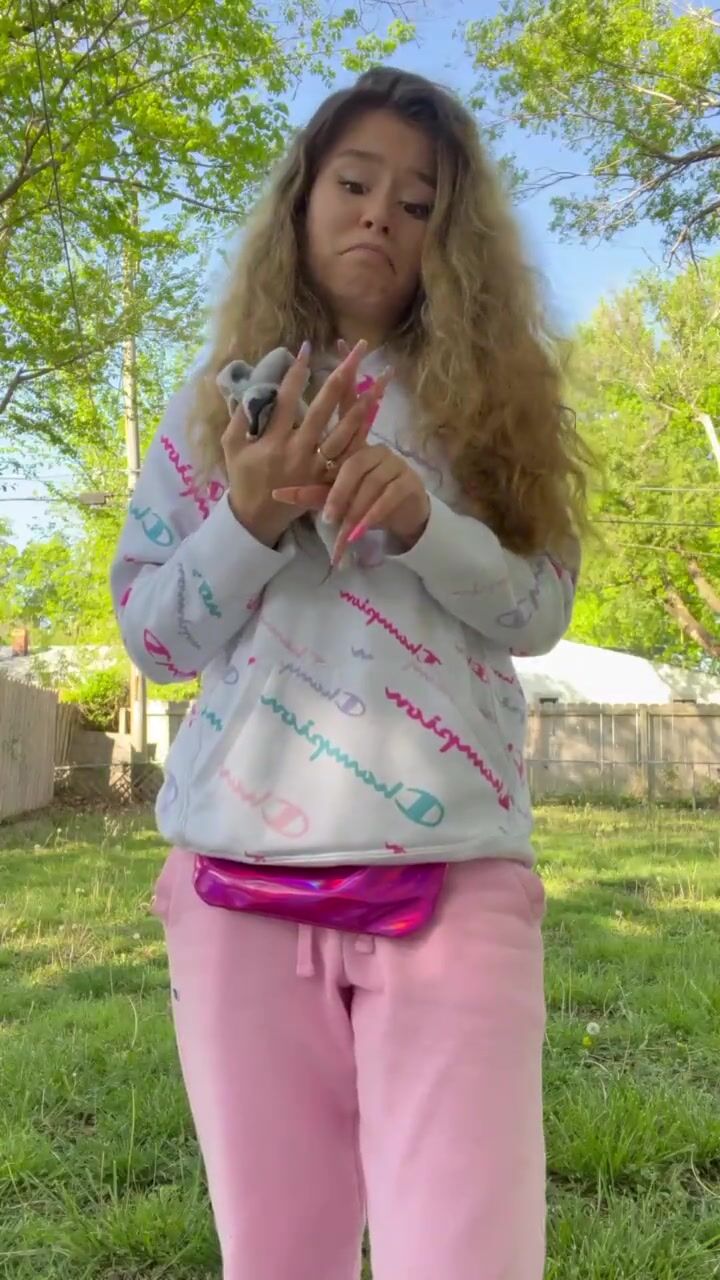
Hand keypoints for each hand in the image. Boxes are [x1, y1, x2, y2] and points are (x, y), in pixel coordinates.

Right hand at [222, 340, 386, 546]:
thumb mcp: (231, 447)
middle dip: (340, 376)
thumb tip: (250, 387)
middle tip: (357, 350)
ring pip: (344, 430)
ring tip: (376, 376)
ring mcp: (318, 465)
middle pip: (323, 408)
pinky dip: (363, 430)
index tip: (307, 348)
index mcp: (272, 441)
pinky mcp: (330, 477)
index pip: (285, 400)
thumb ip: (238, 417)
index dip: (296, 373)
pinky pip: (351, 451)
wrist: (258, 517)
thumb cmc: (243, 477)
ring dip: (361, 402)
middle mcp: (298, 451)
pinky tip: (374, 410)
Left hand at [272, 442, 429, 566]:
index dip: (318, 458)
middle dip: (338, 494)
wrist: (406, 516)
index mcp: (355, 448)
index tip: (297, 475)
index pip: (336, 446)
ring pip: (372, 484)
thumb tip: (277, 493)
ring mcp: (396, 465)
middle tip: (327, 518)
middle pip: (353, 466)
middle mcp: (377, 451)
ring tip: (344, 533)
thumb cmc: (369, 502)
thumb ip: (314, 493)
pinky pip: (389, 497)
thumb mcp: (338, 498)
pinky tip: (362, 531)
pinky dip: (373, 515)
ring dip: (355, 511)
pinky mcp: (409, 483)